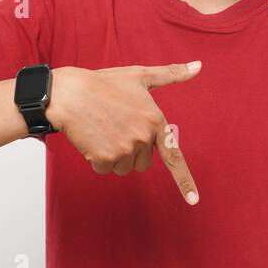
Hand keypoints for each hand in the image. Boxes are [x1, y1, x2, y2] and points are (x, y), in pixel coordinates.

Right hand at [46, 62, 201, 204]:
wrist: (69, 93)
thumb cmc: (104, 83)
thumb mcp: (140, 75)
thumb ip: (171, 74)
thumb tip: (199, 66)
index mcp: (155, 120)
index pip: (174, 156)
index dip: (184, 181)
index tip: (194, 200)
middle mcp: (142, 137)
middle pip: (143, 163)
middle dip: (132, 151)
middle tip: (117, 127)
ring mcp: (123, 149)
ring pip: (124, 168)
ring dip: (114, 156)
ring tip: (103, 130)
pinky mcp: (104, 158)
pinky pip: (105, 169)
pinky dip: (98, 159)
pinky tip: (92, 138)